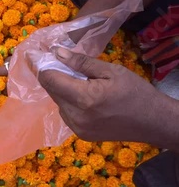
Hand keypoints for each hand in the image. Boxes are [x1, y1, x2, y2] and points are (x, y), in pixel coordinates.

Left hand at [36, 47, 167, 142]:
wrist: (154, 123)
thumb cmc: (135, 92)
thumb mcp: (111, 71)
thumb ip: (81, 63)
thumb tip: (57, 52)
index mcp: (83, 98)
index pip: (50, 79)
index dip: (39, 65)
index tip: (33, 53)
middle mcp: (75, 116)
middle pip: (52, 91)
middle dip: (51, 75)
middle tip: (55, 60)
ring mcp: (76, 128)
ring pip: (58, 102)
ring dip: (61, 89)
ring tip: (76, 79)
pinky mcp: (80, 134)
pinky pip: (66, 113)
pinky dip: (68, 101)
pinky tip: (82, 95)